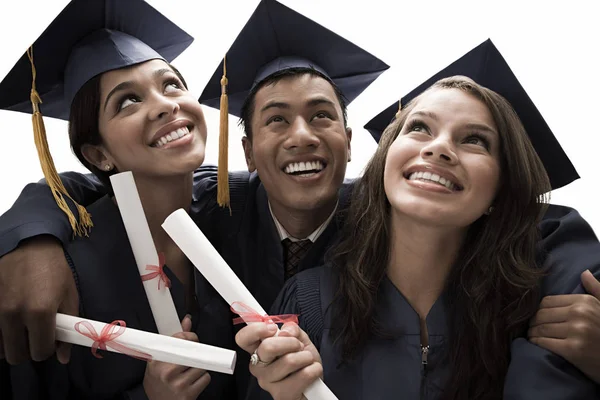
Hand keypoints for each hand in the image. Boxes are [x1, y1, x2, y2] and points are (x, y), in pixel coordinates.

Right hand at [0, 235, 78, 363]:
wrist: (28, 246)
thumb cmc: (53, 270)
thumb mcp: (69, 296)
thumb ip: (68, 328)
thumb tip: (63, 358)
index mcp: (40, 312)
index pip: (40, 352)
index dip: (47, 349)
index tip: (49, 339)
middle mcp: (14, 314)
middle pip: (17, 356)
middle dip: (28, 349)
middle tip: (33, 335)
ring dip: (11, 344)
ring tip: (20, 328)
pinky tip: (8, 323)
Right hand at [143, 315, 210, 399]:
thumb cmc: (159, 381)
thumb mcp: (160, 360)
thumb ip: (175, 339)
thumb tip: (187, 320)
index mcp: (156, 361)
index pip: (178, 340)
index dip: (189, 337)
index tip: (192, 339)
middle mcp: (166, 372)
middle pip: (192, 352)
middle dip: (196, 352)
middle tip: (194, 355)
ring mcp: (178, 384)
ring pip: (201, 365)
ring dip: (200, 366)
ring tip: (189, 371)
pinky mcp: (188, 394)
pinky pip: (205, 378)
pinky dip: (203, 378)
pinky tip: (193, 382)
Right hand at [235, 322, 321, 399]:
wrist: (314, 386)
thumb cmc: (304, 363)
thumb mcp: (299, 339)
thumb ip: (292, 329)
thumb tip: (286, 331)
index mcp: (259, 351)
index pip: (243, 338)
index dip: (256, 330)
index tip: (273, 328)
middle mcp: (259, 367)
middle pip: (268, 347)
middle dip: (291, 342)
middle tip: (299, 347)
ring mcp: (268, 383)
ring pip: (289, 361)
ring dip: (306, 357)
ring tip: (307, 361)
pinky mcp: (282, 395)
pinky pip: (303, 375)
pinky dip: (314, 370)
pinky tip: (311, 373)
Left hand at [529, 270, 599, 382]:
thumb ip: (596, 289)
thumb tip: (584, 273)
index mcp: (585, 301)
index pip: (547, 301)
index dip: (538, 310)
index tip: (537, 317)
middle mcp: (580, 313)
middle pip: (541, 314)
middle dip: (533, 322)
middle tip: (530, 328)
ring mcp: (577, 331)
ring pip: (540, 328)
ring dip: (532, 333)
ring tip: (531, 336)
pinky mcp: (573, 350)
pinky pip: (544, 342)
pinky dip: (536, 343)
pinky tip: (536, 345)